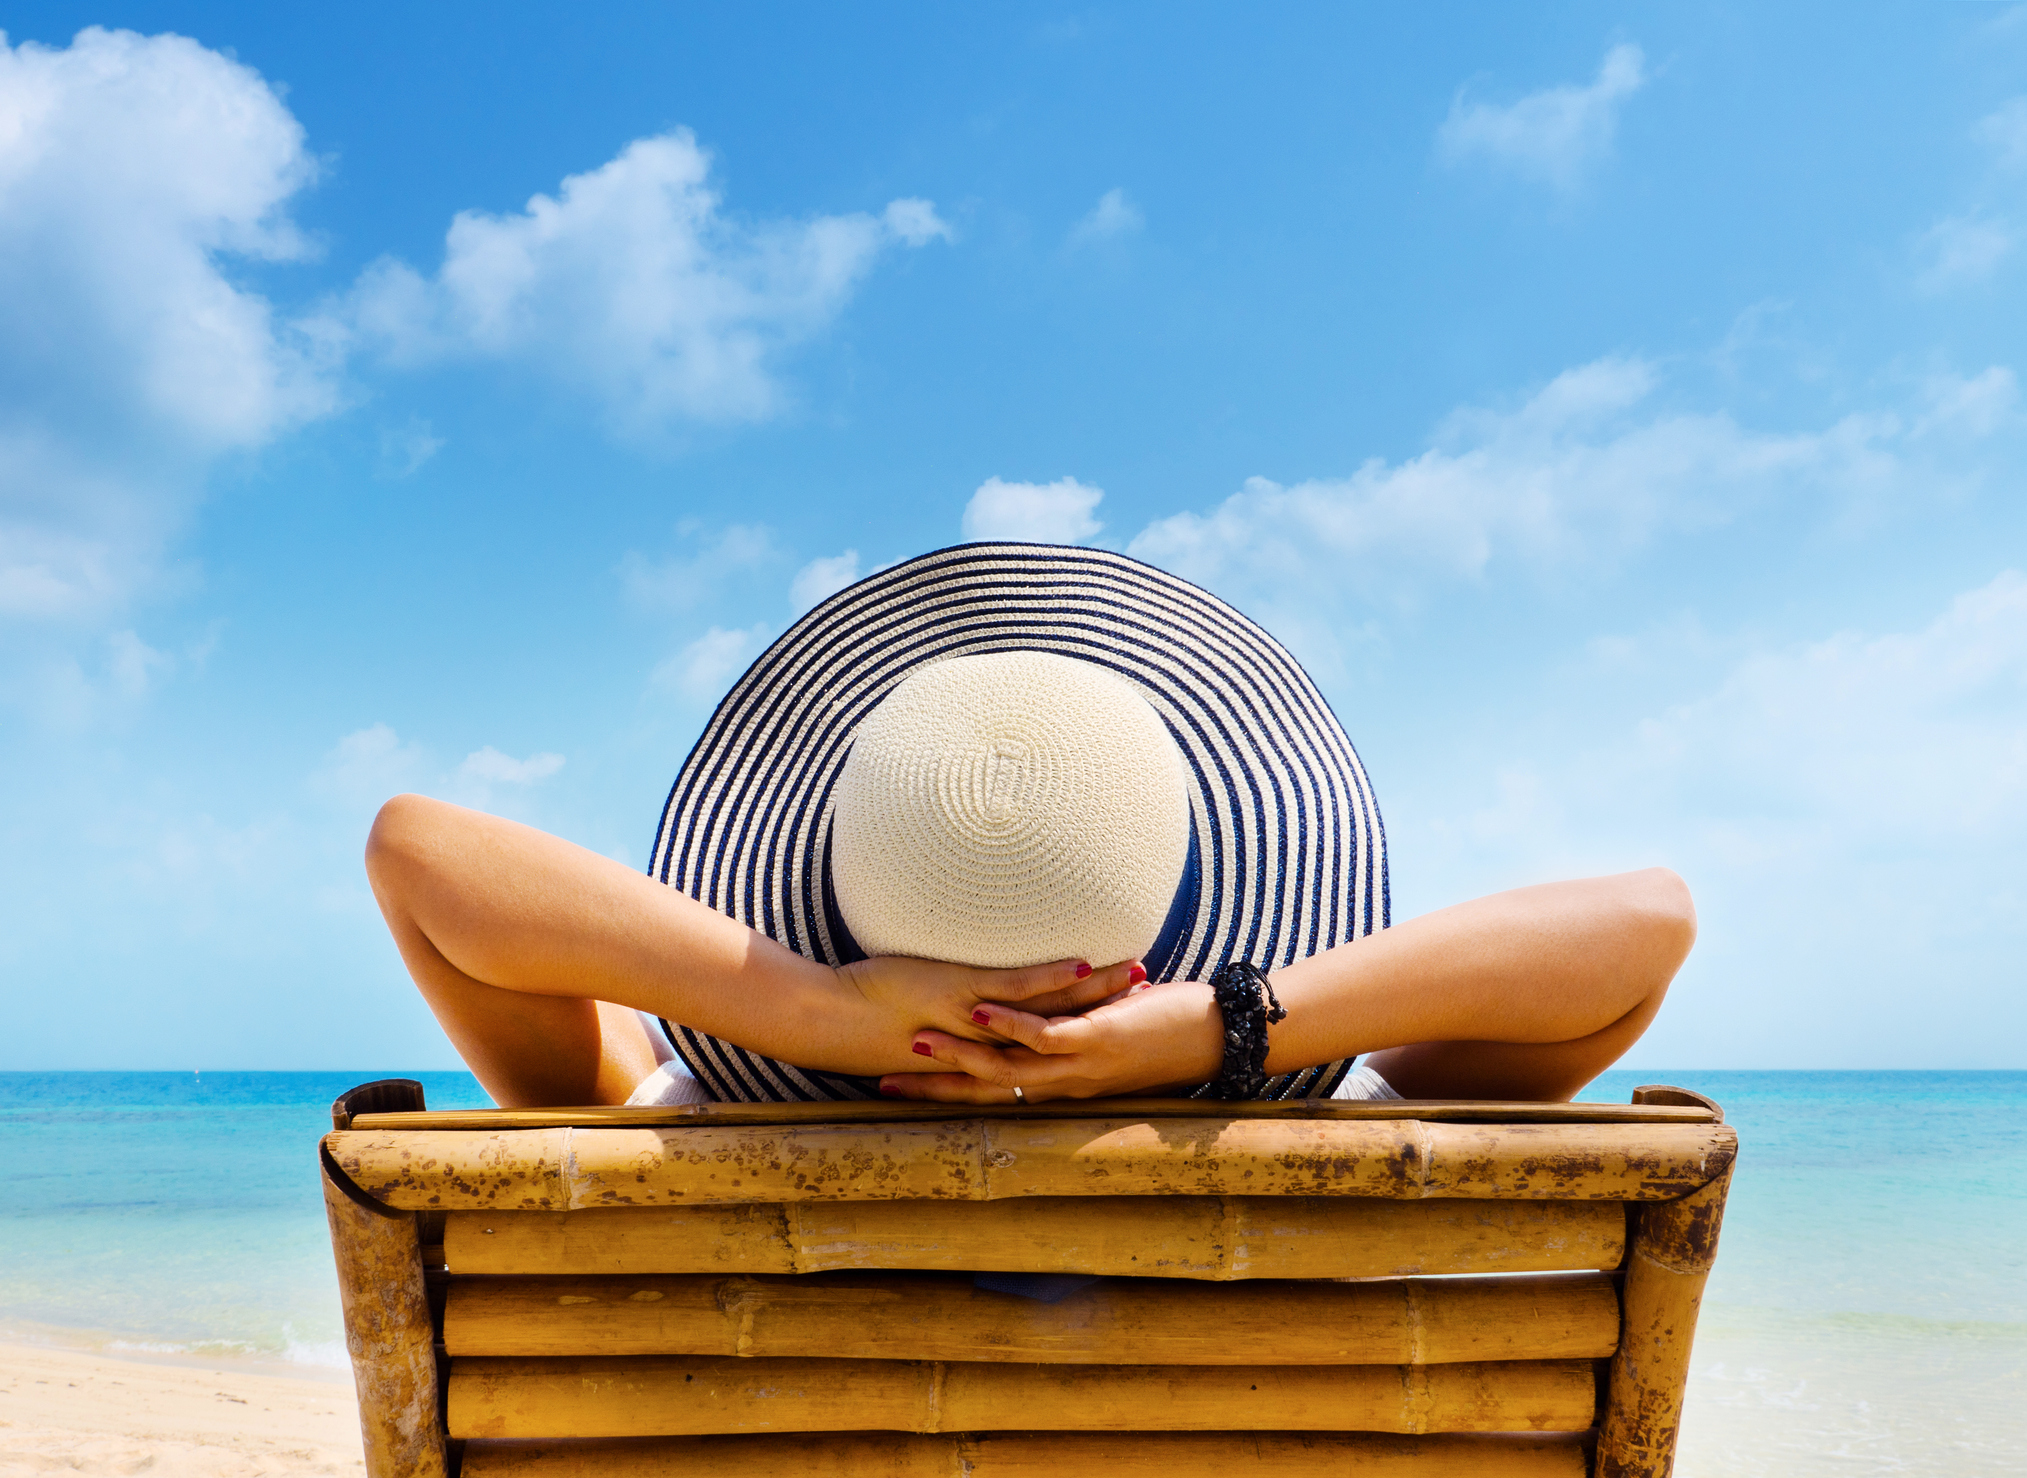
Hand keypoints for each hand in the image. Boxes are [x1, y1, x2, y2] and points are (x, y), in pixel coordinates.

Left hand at [832, 954, 1140, 1067]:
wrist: (832, 1024)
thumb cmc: (868, 1023)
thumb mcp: (924, 1028)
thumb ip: (953, 1024)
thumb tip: (968, 1012)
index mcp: (984, 1056)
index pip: (1049, 1047)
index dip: (1090, 1033)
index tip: (1128, 1021)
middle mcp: (991, 1046)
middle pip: (1063, 1032)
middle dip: (1109, 1013)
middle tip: (1152, 1001)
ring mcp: (980, 1022)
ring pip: (1050, 1010)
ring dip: (1094, 992)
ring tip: (1135, 974)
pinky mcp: (964, 996)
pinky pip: (1017, 989)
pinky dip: (1050, 977)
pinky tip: (1082, 962)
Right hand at [877, 978, 1224, 1101]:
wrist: (1218, 1036)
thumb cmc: (1166, 1033)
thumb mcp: (1107, 1040)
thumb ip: (1070, 1036)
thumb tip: (1042, 1019)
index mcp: (1060, 1087)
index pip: (991, 1096)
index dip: (944, 1096)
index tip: (899, 1093)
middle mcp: (1063, 1085)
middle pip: (985, 1091)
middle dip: (933, 1089)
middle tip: (881, 1085)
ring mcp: (1078, 1065)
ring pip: (1007, 1066)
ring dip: (959, 1055)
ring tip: (916, 1046)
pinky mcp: (1097, 1039)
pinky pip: (1045, 1034)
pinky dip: (1010, 1023)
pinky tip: (979, 1010)